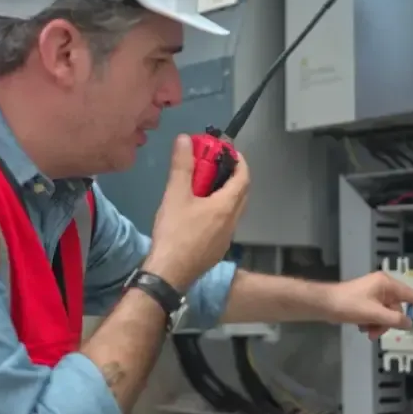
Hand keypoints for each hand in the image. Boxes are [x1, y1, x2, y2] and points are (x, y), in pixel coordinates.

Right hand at [146, 134, 249, 290]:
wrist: (169, 274)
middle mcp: (232, 222)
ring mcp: (226, 238)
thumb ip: (182, 166)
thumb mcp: (175, 195)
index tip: (228, 151)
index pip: (243, 178)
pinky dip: (218, 211)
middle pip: (241, 193)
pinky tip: (198, 212)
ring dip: (224, 194)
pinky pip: (224, 224)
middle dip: (232, 176)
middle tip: (214, 166)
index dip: (239, 161)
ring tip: (204, 186)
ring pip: (233, 210)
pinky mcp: (217, 250)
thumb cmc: (174, 233)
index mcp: (226, 206)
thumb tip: (185, 139)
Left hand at [325, 272, 412, 338]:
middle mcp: (382, 286)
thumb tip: (408, 322)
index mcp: (386, 284)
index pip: (411, 295)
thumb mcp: (374, 314)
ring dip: (378, 325)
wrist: (324, 304)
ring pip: (386, 314)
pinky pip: (377, 314)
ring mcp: (373, 293)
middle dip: (388, 323)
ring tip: (366, 330)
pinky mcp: (365, 301)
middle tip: (375, 333)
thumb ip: (394, 319)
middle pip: (396, 309)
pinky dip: (372, 322)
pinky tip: (361, 327)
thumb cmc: (348, 305)